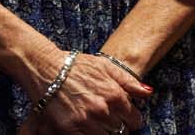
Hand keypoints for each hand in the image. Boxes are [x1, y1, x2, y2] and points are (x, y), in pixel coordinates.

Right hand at [28, 52, 148, 133]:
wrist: (47, 68)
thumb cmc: (76, 66)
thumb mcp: (106, 66)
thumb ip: (129, 81)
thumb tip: (148, 93)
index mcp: (115, 95)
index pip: (135, 120)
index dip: (132, 120)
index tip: (127, 119)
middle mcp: (103, 110)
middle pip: (121, 132)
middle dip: (119, 127)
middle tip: (111, 121)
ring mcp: (86, 121)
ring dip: (105, 133)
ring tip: (98, 124)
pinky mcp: (69, 129)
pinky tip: (87, 129)